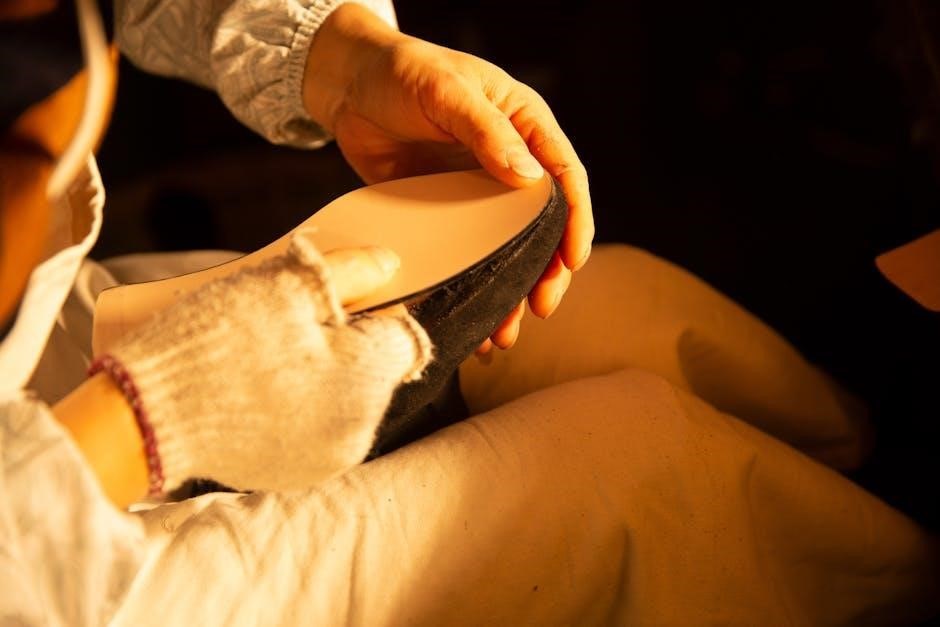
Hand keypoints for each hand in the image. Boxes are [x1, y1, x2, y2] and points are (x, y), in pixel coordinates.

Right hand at [97, 234, 430, 493]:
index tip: (335, 299)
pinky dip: (301, 405)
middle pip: (375, 369)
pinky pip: (317, 427)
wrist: (146, 416)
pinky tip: (262, 389)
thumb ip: (349, 271)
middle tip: (290, 324)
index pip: (403, 334)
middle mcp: (361, 431)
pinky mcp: (297, 474)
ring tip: (270, 358)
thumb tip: (390, 264)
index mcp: (367, 382)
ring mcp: (329, 459)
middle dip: (346, 342)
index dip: (374, 308)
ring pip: (346, 398)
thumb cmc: (217, 344)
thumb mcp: (285, 286)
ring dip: (324, 374)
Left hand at [303, 3, 593, 349]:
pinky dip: (473, 286)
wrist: (347, 85)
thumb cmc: (401, 71)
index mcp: (525, 124)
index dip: (575, 219)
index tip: (571, 260)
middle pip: (544, 224)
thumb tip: (528, 177)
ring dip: (510, 289)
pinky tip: (472, 317)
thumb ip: (486, 131)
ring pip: (508, 248)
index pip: (564, 175)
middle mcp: (510, 161)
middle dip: (546, 269)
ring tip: (505, 333)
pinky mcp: (448, 212)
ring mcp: (479, 191)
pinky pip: (468, 254)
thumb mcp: (445, 92)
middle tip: (542, 307)